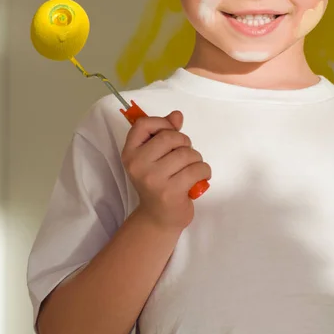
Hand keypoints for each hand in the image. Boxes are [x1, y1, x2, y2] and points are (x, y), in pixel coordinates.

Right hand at [121, 111, 210, 229]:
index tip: (171, 132)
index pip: (143, 124)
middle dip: (185, 143)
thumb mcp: (155, 157)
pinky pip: (197, 169)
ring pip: (186, 153)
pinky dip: (204, 171)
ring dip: (196, 159)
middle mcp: (138, 164)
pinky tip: (199, 178)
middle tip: (185, 156)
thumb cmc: (159, 182)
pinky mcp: (170, 192)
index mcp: (130, 153)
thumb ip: (165, 133)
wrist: (158, 218)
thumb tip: (177, 115)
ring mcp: (153, 179)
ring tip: (192, 169)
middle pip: (170, 137)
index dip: (162, 124)